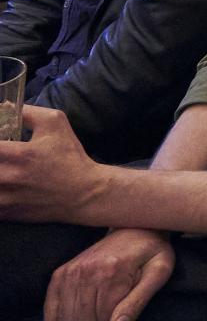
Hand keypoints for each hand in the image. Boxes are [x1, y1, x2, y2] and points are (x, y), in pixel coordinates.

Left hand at [0, 107, 108, 222]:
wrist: (83, 193)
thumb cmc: (69, 157)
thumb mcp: (56, 124)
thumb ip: (28, 112)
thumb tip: (5, 107)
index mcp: (20, 155)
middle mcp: (8, 178)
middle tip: (1, 156)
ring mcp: (4, 199)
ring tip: (2, 168)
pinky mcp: (5, 213)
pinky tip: (3, 182)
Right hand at [45, 229, 173, 320]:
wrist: (134, 227)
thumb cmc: (152, 252)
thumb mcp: (159, 272)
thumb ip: (137, 301)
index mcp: (112, 273)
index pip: (104, 318)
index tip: (116, 319)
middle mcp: (87, 272)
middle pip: (83, 318)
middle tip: (108, 317)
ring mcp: (71, 272)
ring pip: (66, 316)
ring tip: (95, 315)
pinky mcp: (61, 274)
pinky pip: (52, 307)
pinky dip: (58, 318)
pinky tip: (73, 317)